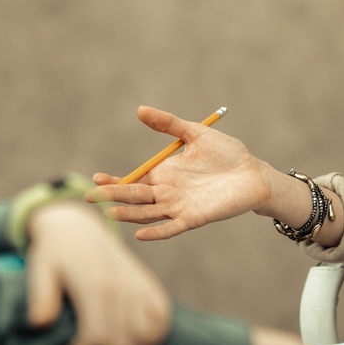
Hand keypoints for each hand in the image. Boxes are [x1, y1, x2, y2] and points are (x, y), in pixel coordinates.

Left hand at [26, 200, 172, 344]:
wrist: (76, 227)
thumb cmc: (53, 252)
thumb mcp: (39, 267)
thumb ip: (40, 295)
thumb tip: (40, 325)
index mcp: (96, 284)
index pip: (98, 338)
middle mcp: (123, 286)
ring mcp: (140, 287)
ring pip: (144, 340)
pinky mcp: (150, 287)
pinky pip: (159, 323)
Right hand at [86, 106, 274, 240]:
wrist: (253, 173)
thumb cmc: (227, 153)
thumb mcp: (195, 134)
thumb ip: (168, 124)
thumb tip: (140, 110)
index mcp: (164, 173)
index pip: (133, 181)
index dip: (115, 181)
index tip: (97, 178)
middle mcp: (167, 192)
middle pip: (134, 198)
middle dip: (112, 197)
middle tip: (90, 197)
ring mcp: (179, 206)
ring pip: (147, 214)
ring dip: (128, 215)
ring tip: (109, 214)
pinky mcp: (195, 218)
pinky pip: (172, 227)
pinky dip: (156, 232)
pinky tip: (140, 234)